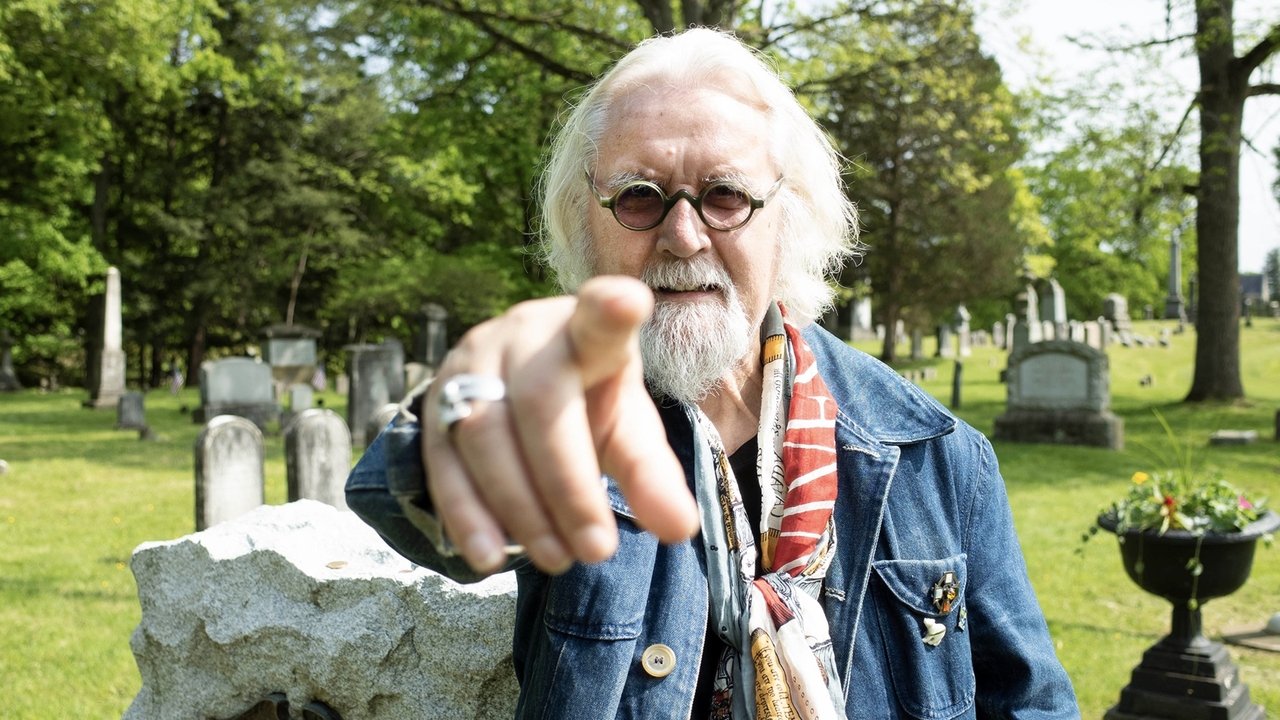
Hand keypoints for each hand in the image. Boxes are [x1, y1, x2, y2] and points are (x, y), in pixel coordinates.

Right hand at [422, 276, 699, 573]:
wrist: (522, 385)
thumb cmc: (588, 404)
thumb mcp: (628, 432)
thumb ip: (653, 476)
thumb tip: (680, 530)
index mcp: (585, 331)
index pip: (599, 317)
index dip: (611, 310)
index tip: (628, 302)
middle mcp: (523, 335)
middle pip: (540, 402)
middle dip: (568, 485)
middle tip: (596, 550)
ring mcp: (470, 363)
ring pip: (483, 433)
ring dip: (520, 507)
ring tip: (556, 559)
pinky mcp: (433, 402)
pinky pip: (441, 460)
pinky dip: (466, 513)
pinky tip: (491, 556)